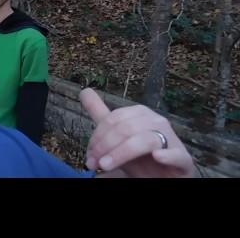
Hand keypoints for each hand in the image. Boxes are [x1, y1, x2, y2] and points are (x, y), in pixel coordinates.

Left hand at [79, 88, 196, 177]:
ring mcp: (171, 138)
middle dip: (105, 147)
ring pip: (143, 140)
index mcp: (139, 113)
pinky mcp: (184, 158)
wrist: (162, 177)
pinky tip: (158, 157)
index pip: (113, 119)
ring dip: (121, 154)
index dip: (97, 137)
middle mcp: (156, 121)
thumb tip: (85, 91)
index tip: (89, 156)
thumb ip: (101, 114)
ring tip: (106, 166)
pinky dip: (167, 155)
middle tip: (94, 164)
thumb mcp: (116, 136)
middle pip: (125, 128)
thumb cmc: (138, 156)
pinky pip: (176, 154)